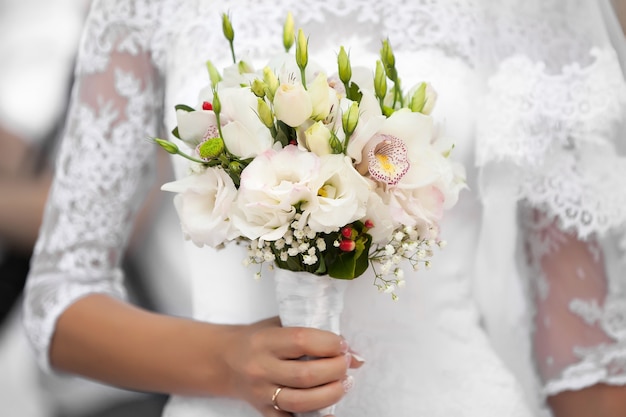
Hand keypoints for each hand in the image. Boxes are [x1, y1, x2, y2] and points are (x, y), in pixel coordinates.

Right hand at [222, 316, 361, 415]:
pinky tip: (330, 411)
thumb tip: (355, 354)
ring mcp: (261, 393)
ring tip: (344, 384)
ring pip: (301, 401)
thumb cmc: (258, 339)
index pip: (302, 341)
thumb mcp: (279, 325)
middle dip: (336, 370)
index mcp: (265, 341)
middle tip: (347, 364)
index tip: (343, 345)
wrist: (223, 360)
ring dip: (331, 394)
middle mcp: (261, 368)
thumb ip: (313, 335)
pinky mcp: (263, 412)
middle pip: (306, 375)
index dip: (329, 344)